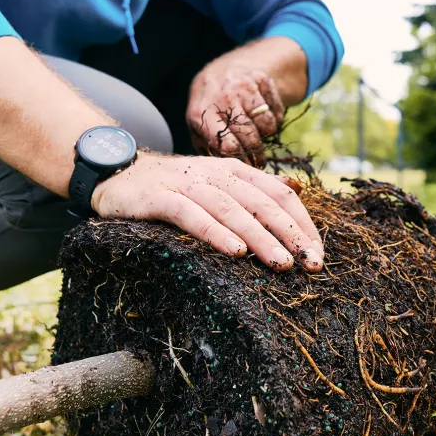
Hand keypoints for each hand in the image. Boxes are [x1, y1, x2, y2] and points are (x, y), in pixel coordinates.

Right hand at [92, 151, 323, 271]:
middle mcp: (216, 174)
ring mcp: (188, 184)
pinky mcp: (160, 197)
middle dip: (290, 235)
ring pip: (232, 210)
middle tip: (310, 264)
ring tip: (281, 264)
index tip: (317, 254)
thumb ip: (253, 190)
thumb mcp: (217, 184)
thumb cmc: (173, 187)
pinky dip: (215, 232)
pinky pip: (192, 215)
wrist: (117, 173)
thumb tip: (295, 193)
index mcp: (235, 171)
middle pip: (262, 203)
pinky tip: (234, 251)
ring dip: (260, 238)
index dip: (302, 223)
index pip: (279, 194)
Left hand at [187, 62, 284, 168]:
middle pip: (250, 138)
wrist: (224, 70)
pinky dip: (275, 118)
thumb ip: (207, 148)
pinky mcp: (261, 79)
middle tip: (260, 162)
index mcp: (201, 114)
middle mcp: (221, 98)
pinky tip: (263, 115)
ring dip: (266, 134)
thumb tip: (225, 173)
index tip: (248, 170)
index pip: (227, 147)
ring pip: (267, 126)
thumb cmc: (210, 108)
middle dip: (258, 155)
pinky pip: (276, 112)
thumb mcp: (199, 126)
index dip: (242, 162)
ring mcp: (242, 87)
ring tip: (258, 134)